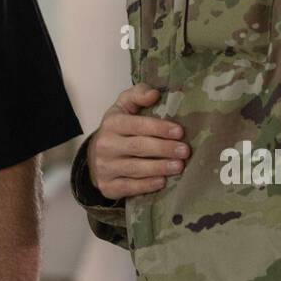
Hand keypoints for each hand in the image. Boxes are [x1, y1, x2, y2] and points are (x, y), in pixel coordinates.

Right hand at [86, 84, 188, 198]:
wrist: (95, 157)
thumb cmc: (118, 129)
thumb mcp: (124, 107)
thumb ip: (138, 94)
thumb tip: (155, 93)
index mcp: (112, 123)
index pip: (137, 125)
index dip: (159, 128)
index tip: (180, 132)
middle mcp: (105, 145)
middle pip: (138, 147)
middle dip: (164, 149)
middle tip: (185, 151)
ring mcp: (105, 167)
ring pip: (135, 168)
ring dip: (159, 168)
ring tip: (179, 166)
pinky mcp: (108, 186)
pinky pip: (129, 187)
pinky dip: (146, 185)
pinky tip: (162, 182)